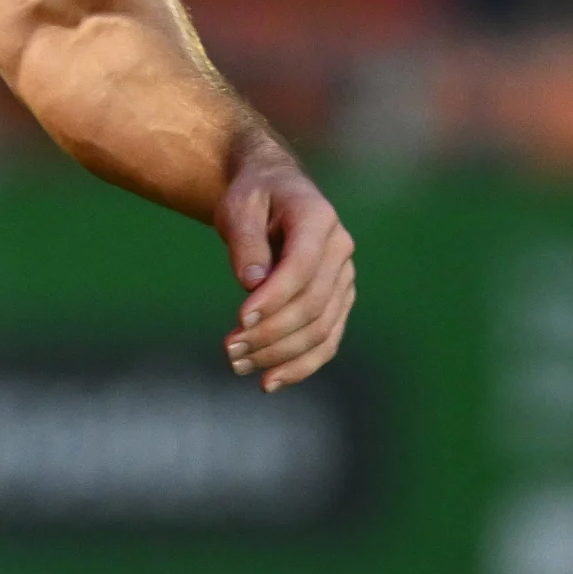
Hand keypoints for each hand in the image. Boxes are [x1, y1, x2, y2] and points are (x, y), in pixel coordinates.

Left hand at [216, 138, 353, 391]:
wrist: (275, 192)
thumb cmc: (252, 196)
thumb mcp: (238, 206)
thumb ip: (245, 240)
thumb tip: (252, 282)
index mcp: (318, 217)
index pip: (302, 265)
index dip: (274, 297)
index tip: (240, 320)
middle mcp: (340, 249)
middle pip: (312, 303)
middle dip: (270, 333)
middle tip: (229, 349)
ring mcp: (344, 278)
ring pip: (321, 329)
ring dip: (280, 354)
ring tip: (238, 364)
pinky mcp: (338, 301)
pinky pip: (327, 340)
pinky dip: (301, 365)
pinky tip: (269, 381)